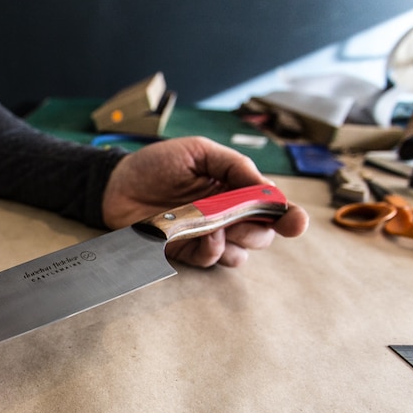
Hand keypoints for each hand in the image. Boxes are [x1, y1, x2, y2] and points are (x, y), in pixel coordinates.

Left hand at [102, 137, 308, 266]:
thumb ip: (234, 166)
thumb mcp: (198, 152)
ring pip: (243, 252)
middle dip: (260, 229)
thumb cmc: (155, 164)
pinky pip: (213, 260)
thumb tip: (264, 187)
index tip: (296, 222)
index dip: (288, 216)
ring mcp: (208, 235)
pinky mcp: (188, 251)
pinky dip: (215, 251)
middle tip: (241, 218)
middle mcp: (226, 214)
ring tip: (220, 226)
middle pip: (263, 233)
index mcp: (234, 187)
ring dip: (238, 242)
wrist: (116, 185)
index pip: (269, 206)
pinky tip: (207, 236)